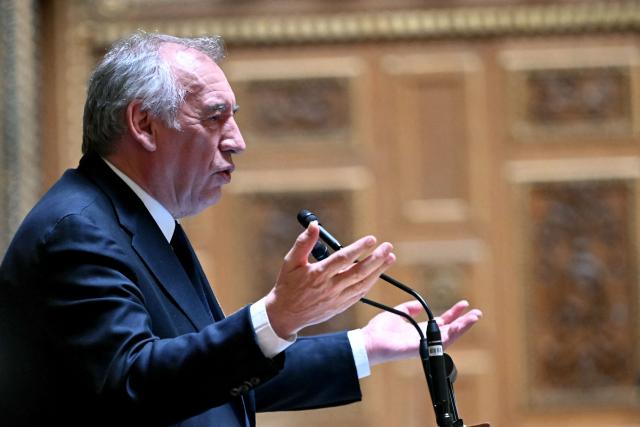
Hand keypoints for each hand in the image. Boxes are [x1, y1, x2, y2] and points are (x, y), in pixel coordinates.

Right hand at [265, 221, 395, 337]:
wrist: (285, 315)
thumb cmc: (288, 285)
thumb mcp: (290, 262)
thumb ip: (303, 242)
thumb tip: (314, 225)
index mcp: (318, 274)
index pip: (342, 258)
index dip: (358, 248)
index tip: (371, 239)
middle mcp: (330, 287)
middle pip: (358, 272)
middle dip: (376, 259)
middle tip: (388, 247)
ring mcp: (337, 299)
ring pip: (362, 284)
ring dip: (378, 271)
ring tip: (389, 258)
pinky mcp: (340, 307)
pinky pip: (359, 294)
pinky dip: (370, 284)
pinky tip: (378, 274)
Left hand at [361, 300, 481, 365]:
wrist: (369, 341)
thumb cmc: (379, 331)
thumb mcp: (397, 313)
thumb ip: (409, 309)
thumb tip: (419, 305)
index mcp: (419, 330)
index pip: (441, 322)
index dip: (453, 313)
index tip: (464, 304)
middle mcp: (424, 338)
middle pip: (449, 330)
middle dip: (464, 322)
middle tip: (477, 312)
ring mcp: (425, 344)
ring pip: (450, 336)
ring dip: (464, 326)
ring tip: (476, 316)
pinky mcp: (422, 348)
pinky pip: (441, 342)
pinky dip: (454, 334)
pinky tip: (462, 326)